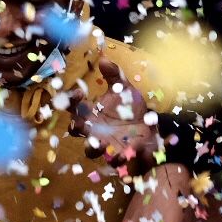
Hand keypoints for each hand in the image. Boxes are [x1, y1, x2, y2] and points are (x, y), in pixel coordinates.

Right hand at [70, 58, 160, 175]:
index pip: (73, 107)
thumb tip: (104, 58)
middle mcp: (93, 130)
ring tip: (100, 143)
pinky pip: (113, 163)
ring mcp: (104, 145)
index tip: (78, 94)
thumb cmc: (131, 108)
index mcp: (92, 113)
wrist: (150, 128)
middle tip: (82, 123)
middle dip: (77, 127)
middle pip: (76, 131)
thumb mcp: (125, 90)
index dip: (70, 101)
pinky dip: (117, 160)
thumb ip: (115, 75)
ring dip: (93, 148)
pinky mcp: (118, 157)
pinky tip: (125, 154)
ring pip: (90, 151)